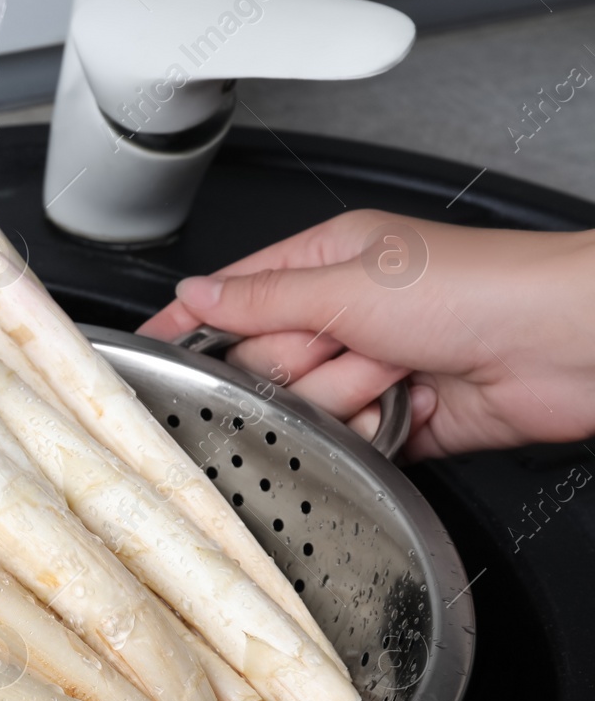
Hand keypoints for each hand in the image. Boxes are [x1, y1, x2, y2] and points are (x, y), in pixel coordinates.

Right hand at [138, 209, 594, 459]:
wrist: (568, 343)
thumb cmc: (483, 287)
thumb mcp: (349, 283)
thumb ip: (260, 297)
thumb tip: (195, 294)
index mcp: (330, 259)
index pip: (236, 292)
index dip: (192, 319)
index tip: (148, 346)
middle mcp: (352, 310)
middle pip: (269, 358)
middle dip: (296, 365)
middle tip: (336, 351)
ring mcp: (378, 363)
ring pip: (310, 405)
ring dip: (348, 397)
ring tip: (393, 374)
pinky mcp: (404, 415)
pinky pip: (353, 440)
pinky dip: (375, 432)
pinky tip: (406, 409)